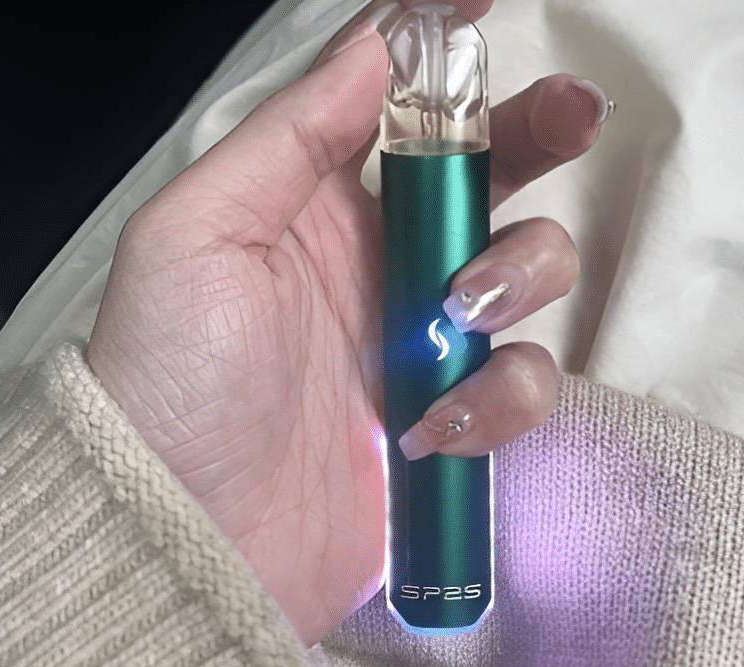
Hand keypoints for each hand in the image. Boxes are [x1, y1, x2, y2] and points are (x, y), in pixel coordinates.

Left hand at [85, 0, 609, 648]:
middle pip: (487, 178)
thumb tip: (375, 47)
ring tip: (455, 321)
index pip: (394, 107)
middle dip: (539, 137)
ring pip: (524, 276)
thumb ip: (291, 138)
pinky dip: (499, 399)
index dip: (447, 52)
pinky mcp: (450, 425)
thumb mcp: (197, 236)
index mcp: (314, 208)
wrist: (189, 537)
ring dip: (515, 279)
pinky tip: (436, 429)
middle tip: (572, 121)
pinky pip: (519, 387)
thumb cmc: (171, 382)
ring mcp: (420, 347)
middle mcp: (378, 267)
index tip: (491, 6)